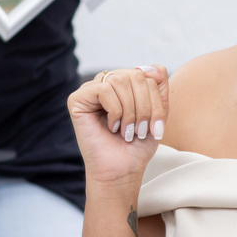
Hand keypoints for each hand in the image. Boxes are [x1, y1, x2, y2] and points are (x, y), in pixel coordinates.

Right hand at [68, 65, 167, 194]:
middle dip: (145, 107)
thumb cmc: (137, 145)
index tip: (157, 127)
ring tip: (127, 131)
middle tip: (141, 131)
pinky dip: (115, 111)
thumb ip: (159, 88)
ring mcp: (91, 90)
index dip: (156, 100)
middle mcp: (107, 83)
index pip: (148, 73)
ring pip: (121, 81)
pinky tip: (112, 126)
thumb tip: (154, 66)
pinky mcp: (77, 99)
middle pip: (136, 75)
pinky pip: (104, 89)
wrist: (122, 170)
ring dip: (130, 112)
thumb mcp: (158, 114)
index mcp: (125, 84)